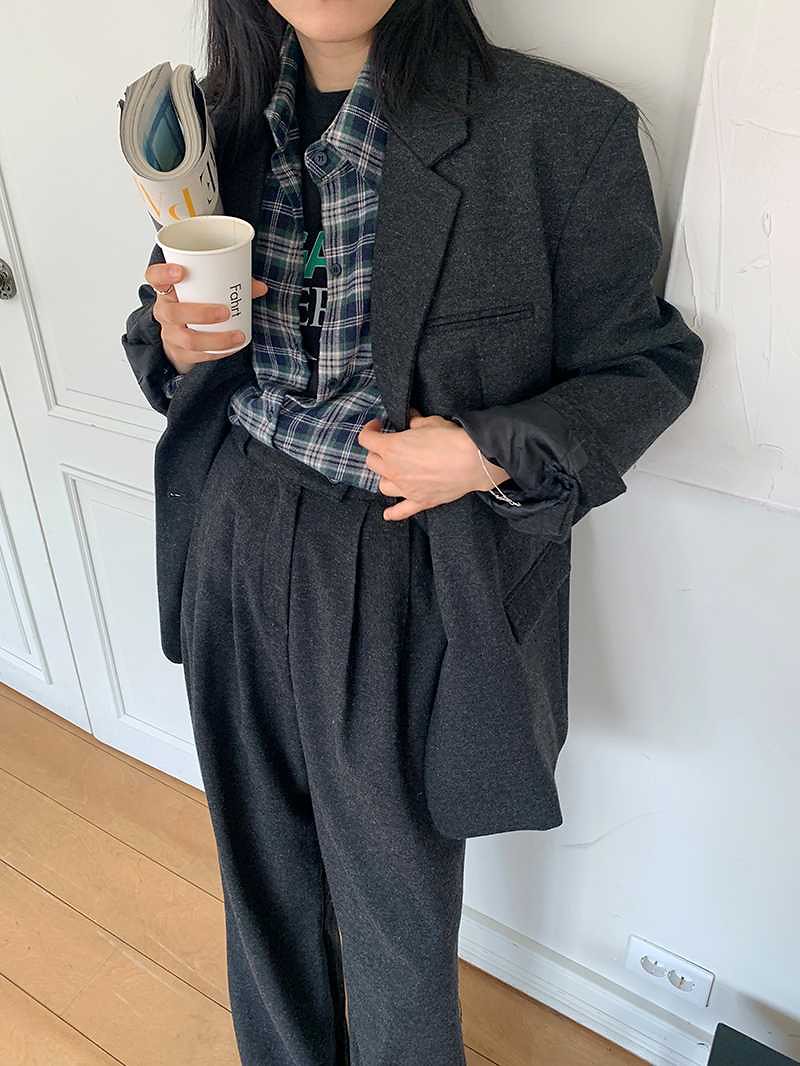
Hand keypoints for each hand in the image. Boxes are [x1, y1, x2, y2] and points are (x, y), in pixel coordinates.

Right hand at [144, 262, 268, 374]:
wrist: (183, 338)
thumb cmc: (196, 305)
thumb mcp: (207, 292)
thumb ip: (232, 284)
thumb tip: (261, 287)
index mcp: (167, 290)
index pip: (154, 277)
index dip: (163, 273)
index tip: (181, 271)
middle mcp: (164, 312)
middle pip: (174, 313)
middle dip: (201, 313)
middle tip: (226, 311)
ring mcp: (170, 334)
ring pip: (188, 340)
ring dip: (215, 339)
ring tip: (237, 335)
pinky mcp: (180, 354)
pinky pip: (198, 356)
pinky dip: (218, 352)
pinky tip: (233, 347)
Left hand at [357, 407, 511, 520]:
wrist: (473, 461)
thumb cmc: (451, 439)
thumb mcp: (430, 422)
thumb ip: (415, 421)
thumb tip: (412, 420)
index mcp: (392, 447)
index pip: (367, 439)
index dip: (369, 429)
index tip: (377, 425)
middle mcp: (393, 470)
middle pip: (372, 462)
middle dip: (377, 452)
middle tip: (388, 446)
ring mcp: (405, 488)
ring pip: (382, 485)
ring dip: (385, 476)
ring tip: (393, 470)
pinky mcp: (420, 501)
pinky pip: (401, 511)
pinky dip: (393, 512)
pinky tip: (388, 514)